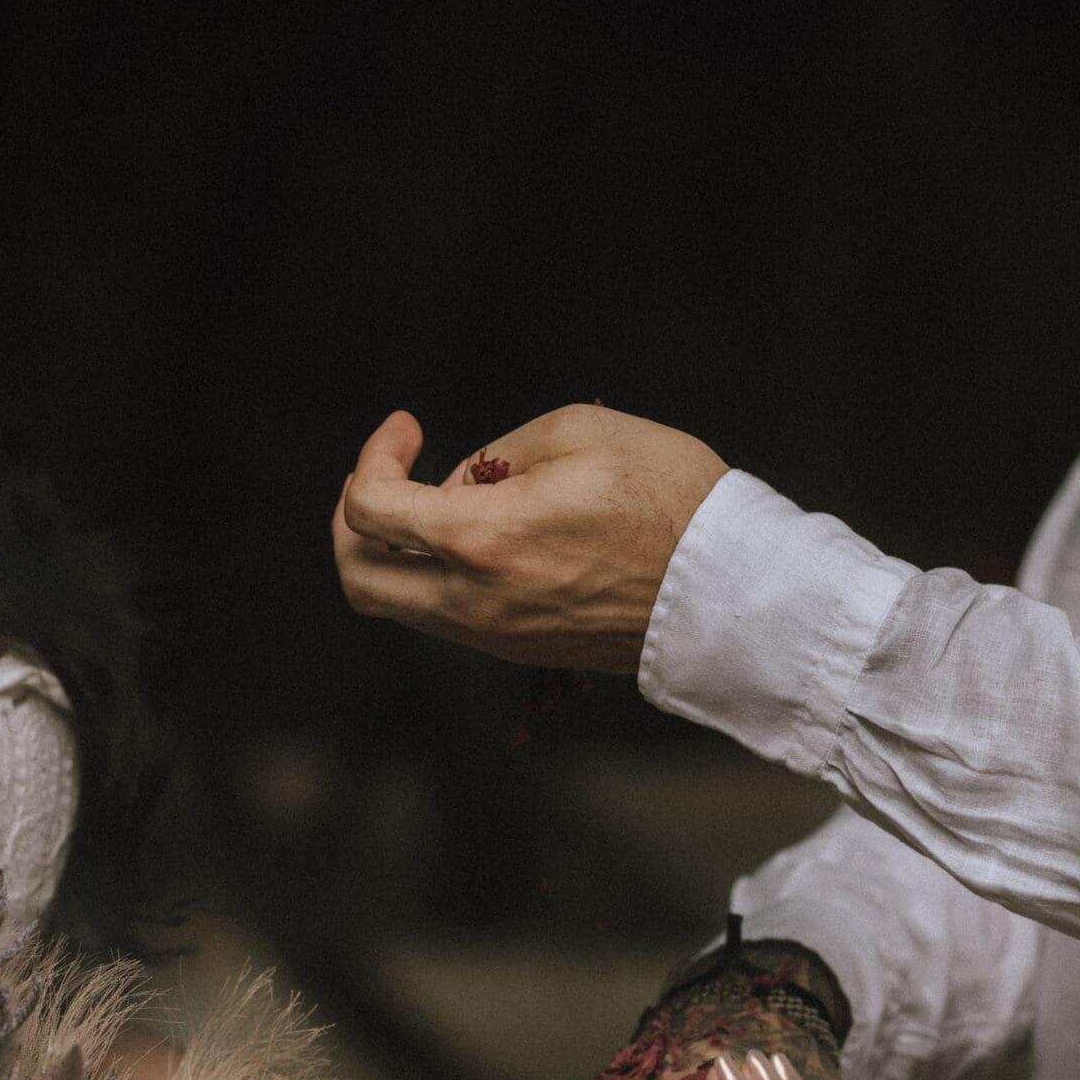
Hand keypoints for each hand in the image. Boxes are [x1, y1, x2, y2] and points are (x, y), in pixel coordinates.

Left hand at [333, 404, 726, 671]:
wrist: (728, 594)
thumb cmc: (669, 501)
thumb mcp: (577, 433)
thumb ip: (495, 455)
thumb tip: (456, 486)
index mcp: (483, 541)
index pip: (369, 512)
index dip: (373, 458)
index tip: (408, 428)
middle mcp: (475, 603)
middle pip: (360, 580)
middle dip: (352, 523)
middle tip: (385, 478)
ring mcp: (495, 637)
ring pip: (399, 604)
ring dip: (400, 548)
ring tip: (451, 498)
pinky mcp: (518, 652)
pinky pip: (445, 616)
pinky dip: (438, 573)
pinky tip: (482, 534)